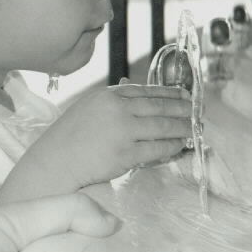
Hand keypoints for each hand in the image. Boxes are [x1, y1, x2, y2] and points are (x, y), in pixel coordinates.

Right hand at [48, 83, 190, 186]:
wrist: (55, 161)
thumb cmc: (69, 137)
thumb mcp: (88, 108)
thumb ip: (113, 102)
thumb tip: (139, 98)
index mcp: (107, 95)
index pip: (145, 91)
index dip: (167, 92)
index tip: (182, 94)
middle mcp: (117, 108)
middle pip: (157, 106)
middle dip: (180, 108)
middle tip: (196, 110)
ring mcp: (122, 131)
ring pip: (162, 126)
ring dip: (181, 127)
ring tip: (193, 128)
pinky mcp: (126, 154)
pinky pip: (157, 148)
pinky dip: (171, 146)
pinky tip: (179, 146)